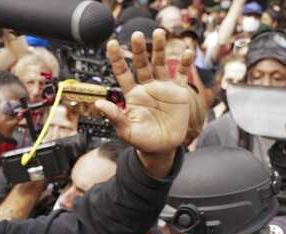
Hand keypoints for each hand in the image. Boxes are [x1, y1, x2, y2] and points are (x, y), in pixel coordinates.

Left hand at [95, 29, 202, 178]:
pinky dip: (184, 64)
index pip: (123, 73)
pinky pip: (181, 75)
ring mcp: (162, 88)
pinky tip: (187, 52)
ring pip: (160, 64)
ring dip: (159, 48)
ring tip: (158, 32)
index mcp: (132, 95)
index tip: (112, 44)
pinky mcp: (178, 93)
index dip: (117, 59)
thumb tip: (98, 104)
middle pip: (141, 64)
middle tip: (136, 34)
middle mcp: (146, 88)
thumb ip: (115, 116)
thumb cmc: (142, 140)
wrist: (162, 148)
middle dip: (139, 49)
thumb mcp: (126, 130)